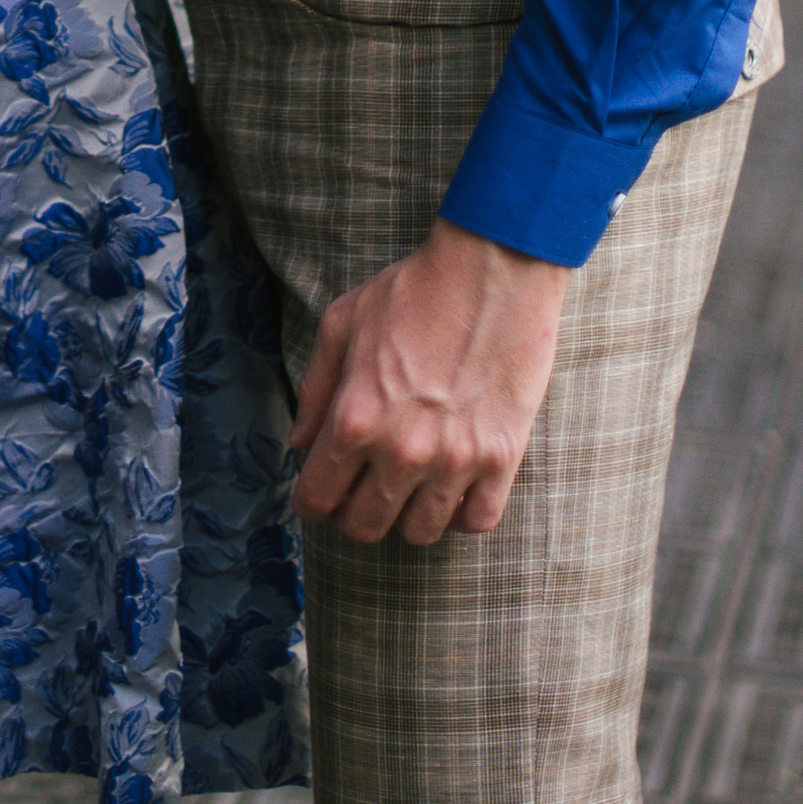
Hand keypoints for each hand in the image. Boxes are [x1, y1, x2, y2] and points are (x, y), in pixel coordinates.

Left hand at [290, 218, 568, 545]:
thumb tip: (300, 443)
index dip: (311, 501)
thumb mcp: (343, 324)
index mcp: (356, 417)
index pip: (318, 498)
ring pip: (420, 532)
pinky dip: (460, 514)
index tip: (318, 493)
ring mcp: (455, 459)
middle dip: (352, 514)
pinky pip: (477, 521)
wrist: (491, 270)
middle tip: (359, 491)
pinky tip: (451, 488)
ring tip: (406, 489)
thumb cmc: (413, 290)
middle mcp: (402, 450)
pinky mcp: (502, 458)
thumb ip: (316, 389)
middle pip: (365, 525)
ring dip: (406, 516)